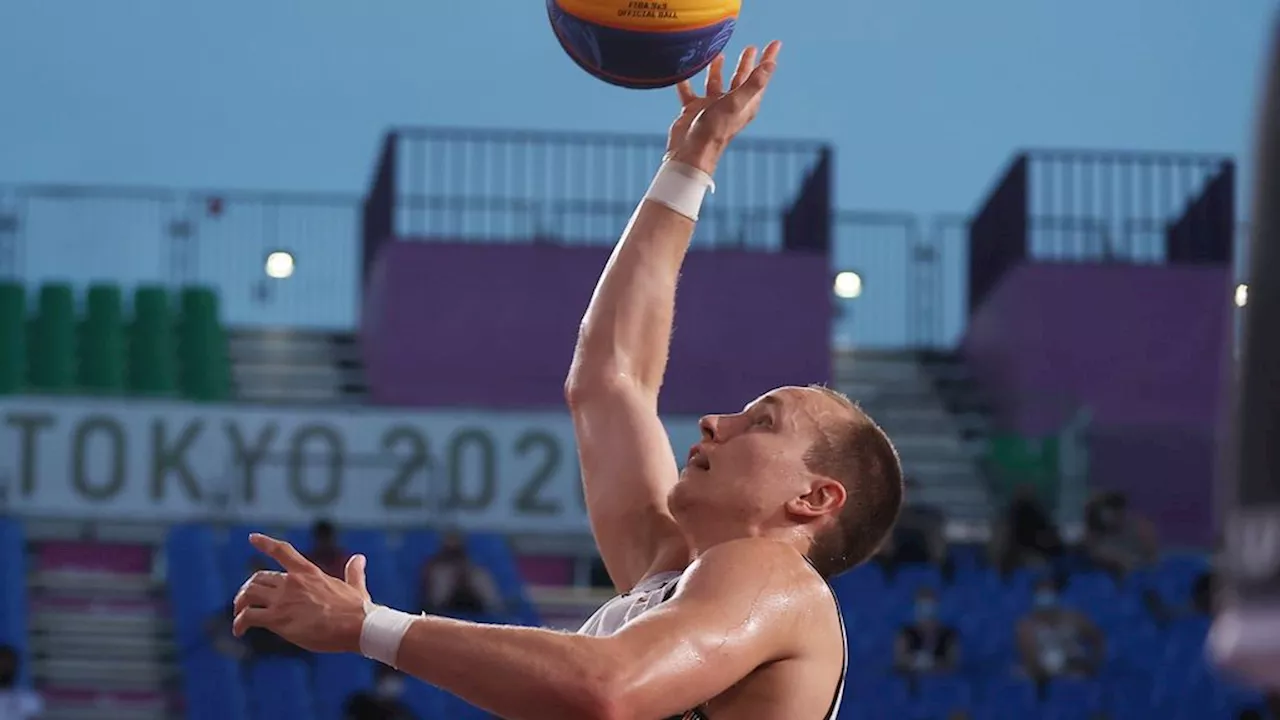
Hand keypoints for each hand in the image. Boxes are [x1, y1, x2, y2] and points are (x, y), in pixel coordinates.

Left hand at [232, 533, 370, 653]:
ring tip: (239, 616)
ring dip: (240, 605)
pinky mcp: (278, 619)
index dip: (265, 543)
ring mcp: (283, 600)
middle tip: (245, 601)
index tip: (252, 538)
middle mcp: (292, 582)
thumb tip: (359, 558)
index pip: (282, 551)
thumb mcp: (355, 586)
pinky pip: (248, 617)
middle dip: (248, 588)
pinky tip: (239, 631)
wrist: (357, 626)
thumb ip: (353, 572)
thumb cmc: (357, 609)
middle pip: (258, 577)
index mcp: (309, 572)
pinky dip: (239, 623)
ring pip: (249, 595)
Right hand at [667, 40, 780, 174]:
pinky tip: (683, 70)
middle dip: (746, 63)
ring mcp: (712, 106)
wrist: (690, 151)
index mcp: (745, 102)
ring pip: (716, 83)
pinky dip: (686, 81)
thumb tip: (771, 65)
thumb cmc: (715, 129)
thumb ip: (752, 84)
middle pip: (741, 78)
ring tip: (720, 54)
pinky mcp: (694, 109)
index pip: (760, 76)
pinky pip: (689, 91)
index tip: (775, 43)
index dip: (768, 59)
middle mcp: (730, 103)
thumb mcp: (736, 103)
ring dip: (718, 69)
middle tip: (751, 48)